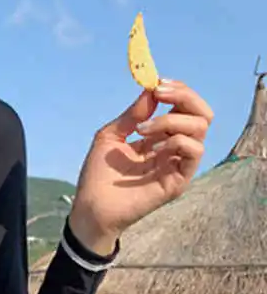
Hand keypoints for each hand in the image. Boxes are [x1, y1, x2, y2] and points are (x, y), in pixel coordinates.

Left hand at [70, 80, 213, 254]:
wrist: (91, 208)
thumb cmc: (98, 176)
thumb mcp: (111, 136)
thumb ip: (133, 113)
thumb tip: (152, 89)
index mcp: (160, 137)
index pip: (184, 107)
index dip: (176, 91)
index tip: (157, 85)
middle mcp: (173, 149)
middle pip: (201, 113)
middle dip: (184, 96)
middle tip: (159, 94)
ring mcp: (177, 164)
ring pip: (200, 127)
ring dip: (171, 120)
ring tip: (143, 130)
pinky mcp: (179, 180)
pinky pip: (195, 150)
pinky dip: (177, 140)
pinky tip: (153, 148)